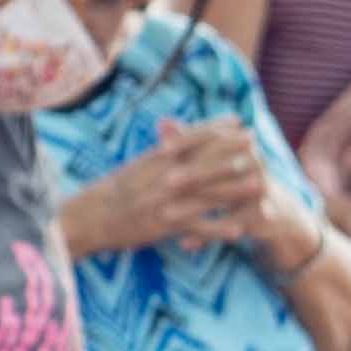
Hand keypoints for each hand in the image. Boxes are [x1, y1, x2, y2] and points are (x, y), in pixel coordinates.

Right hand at [60, 120, 272, 259]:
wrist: (90, 217)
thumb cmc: (114, 190)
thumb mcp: (137, 165)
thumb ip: (161, 150)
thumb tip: (176, 130)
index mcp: (156, 159)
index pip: (190, 138)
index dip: (215, 128)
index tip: (236, 119)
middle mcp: (162, 176)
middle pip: (203, 161)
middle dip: (231, 150)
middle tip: (254, 141)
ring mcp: (165, 201)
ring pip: (205, 193)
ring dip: (234, 189)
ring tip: (260, 183)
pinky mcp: (165, 226)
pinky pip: (197, 228)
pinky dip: (219, 229)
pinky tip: (240, 230)